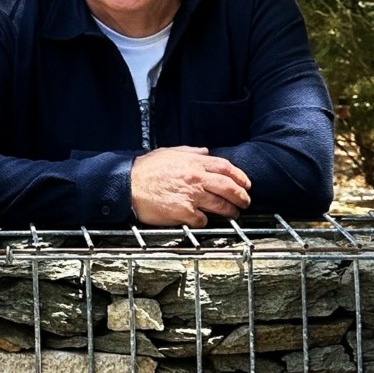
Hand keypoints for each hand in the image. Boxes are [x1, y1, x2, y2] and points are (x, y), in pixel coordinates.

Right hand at [130, 147, 250, 227]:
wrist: (127, 185)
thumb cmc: (145, 170)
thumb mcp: (169, 152)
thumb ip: (190, 152)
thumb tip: (205, 152)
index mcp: (193, 162)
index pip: (226, 168)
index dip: (240, 176)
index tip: (246, 184)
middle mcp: (196, 178)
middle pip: (228, 187)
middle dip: (241, 196)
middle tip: (245, 202)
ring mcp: (191, 196)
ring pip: (220, 206)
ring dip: (230, 211)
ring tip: (232, 214)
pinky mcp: (183, 212)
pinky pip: (202, 219)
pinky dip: (205, 220)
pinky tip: (203, 220)